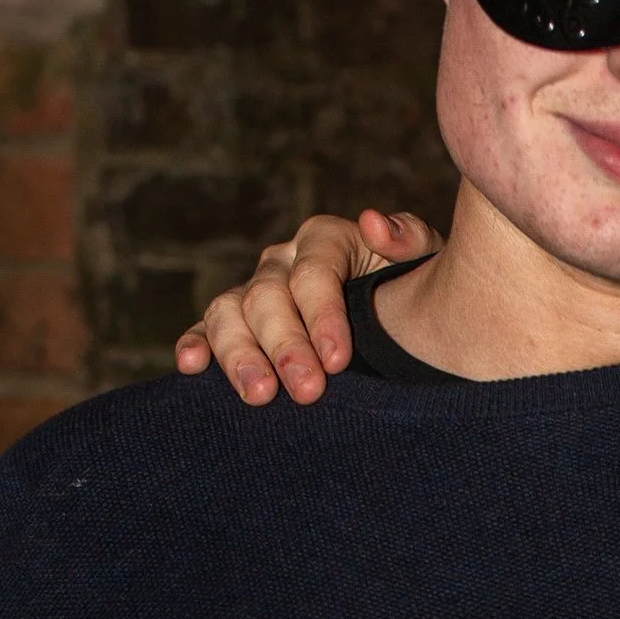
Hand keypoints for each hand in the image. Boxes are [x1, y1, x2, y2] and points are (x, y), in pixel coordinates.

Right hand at [175, 207, 440, 406]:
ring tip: (260, 394)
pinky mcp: (237, 326)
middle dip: (286, 347)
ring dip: (239, 355)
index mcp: (325, 241)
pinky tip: (191, 366)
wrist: (408, 325)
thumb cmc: (417, 293)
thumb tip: (373, 223)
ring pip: (229, 313)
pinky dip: (196, 345)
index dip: (322, 315)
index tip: (339, 360)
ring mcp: (255, 293)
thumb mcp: (427, 261)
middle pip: (267, 297)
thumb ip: (408, 240)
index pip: (313, 271)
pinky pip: (207, 330)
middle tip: (307, 392)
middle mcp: (282, 262)